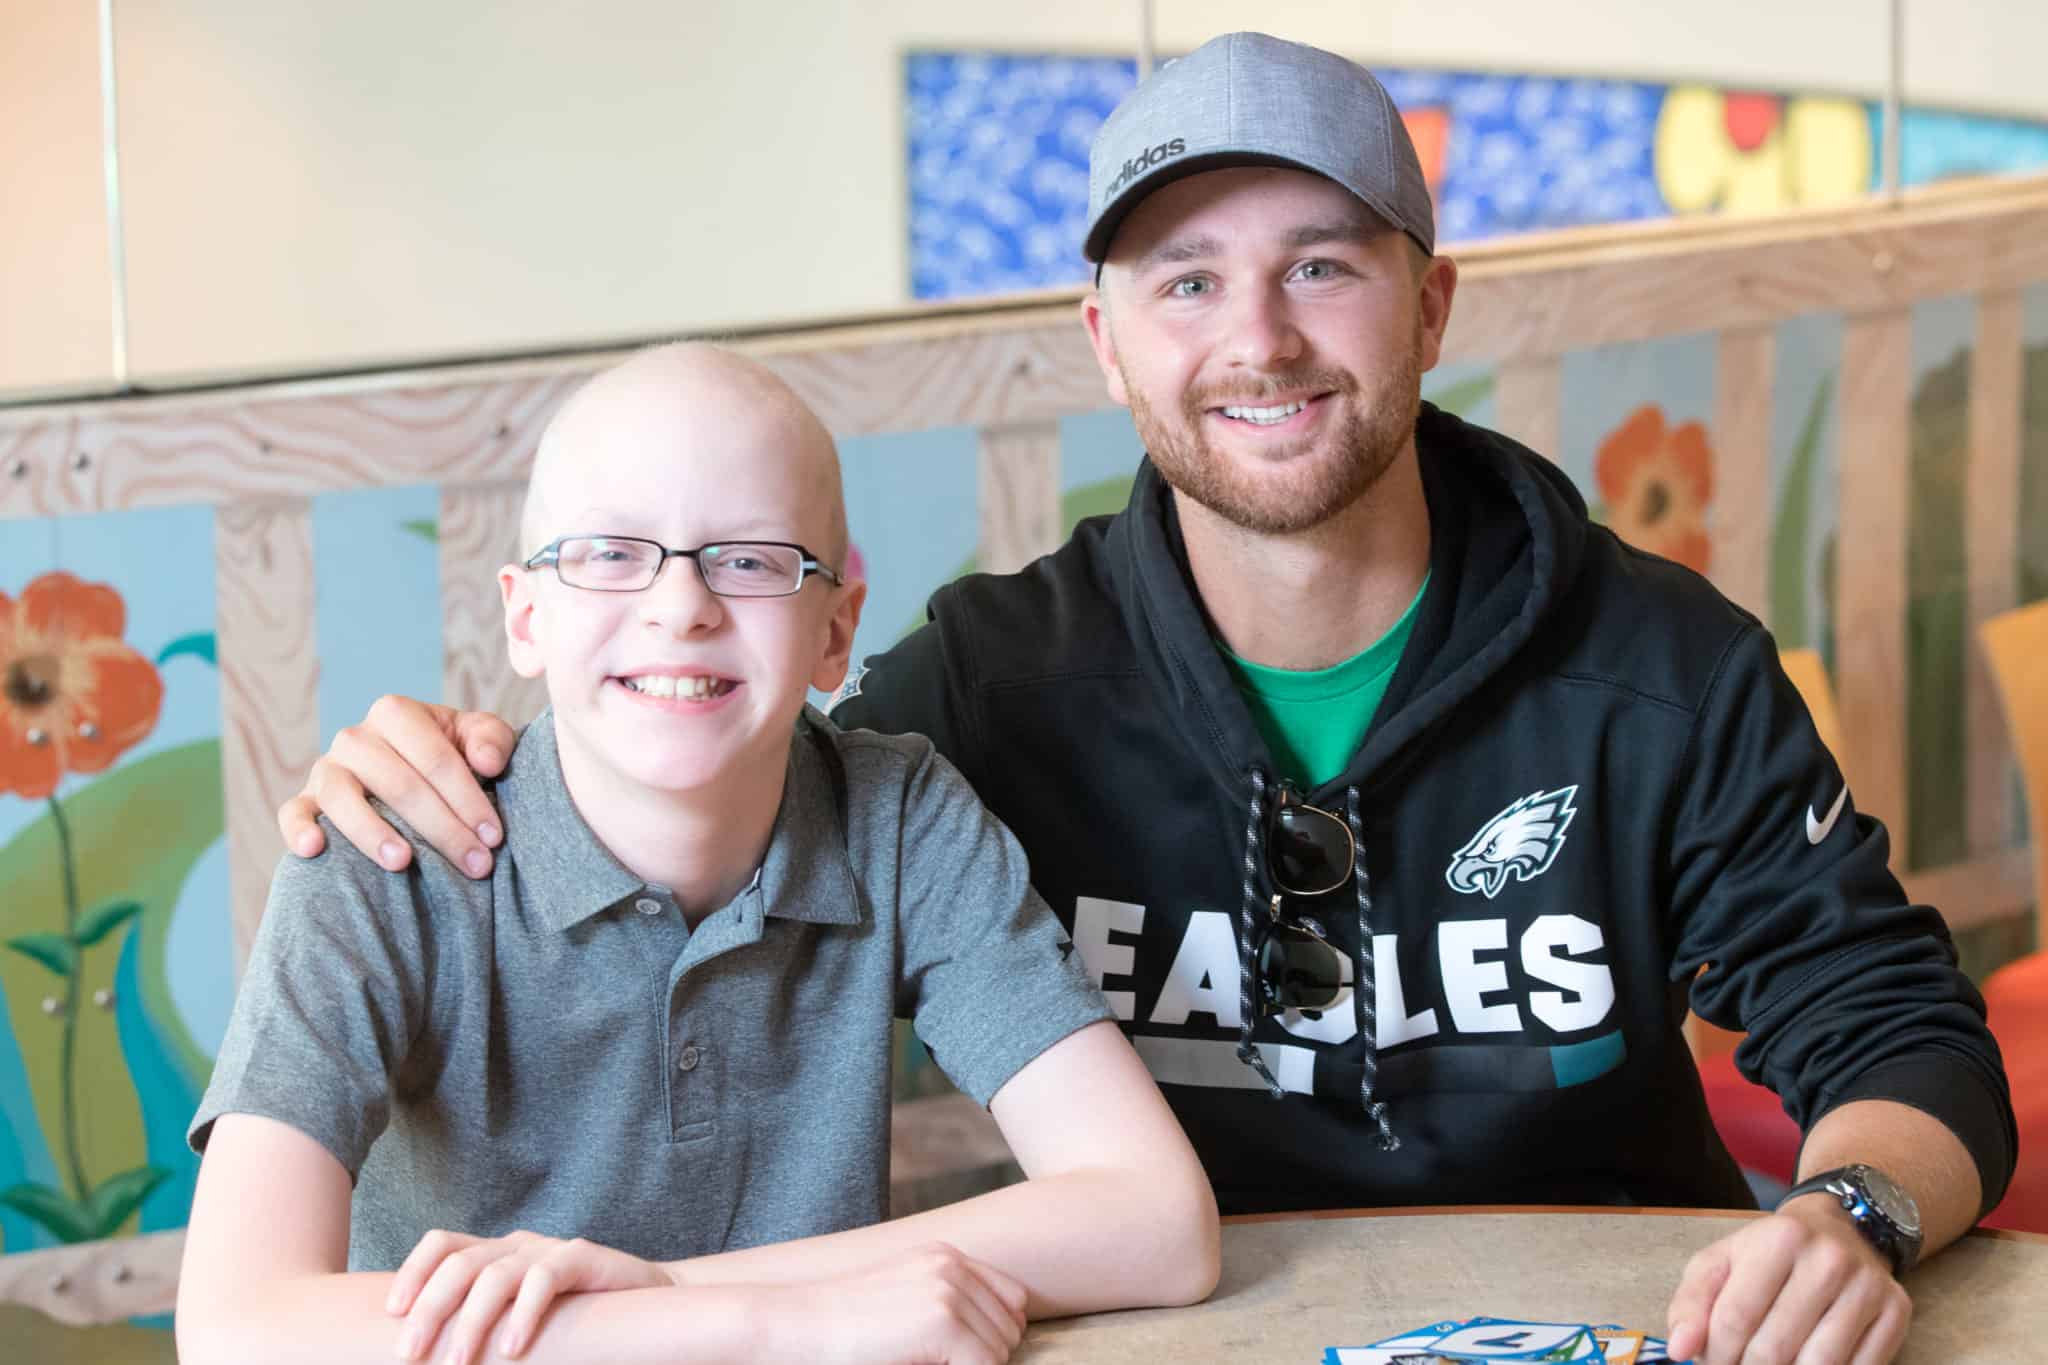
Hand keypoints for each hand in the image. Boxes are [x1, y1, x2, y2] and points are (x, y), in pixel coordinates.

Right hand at [277, 695, 515, 877]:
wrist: (417, 773)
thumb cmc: (454, 754)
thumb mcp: (478, 738)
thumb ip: (491, 739)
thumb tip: (487, 762)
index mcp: (397, 714)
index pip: (435, 757)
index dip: (468, 798)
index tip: (494, 837)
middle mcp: (356, 738)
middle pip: (398, 783)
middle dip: (442, 828)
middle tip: (476, 864)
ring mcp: (326, 769)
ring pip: (343, 797)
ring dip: (372, 832)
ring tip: (403, 862)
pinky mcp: (305, 799)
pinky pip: (292, 812)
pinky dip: (298, 828)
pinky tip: (314, 849)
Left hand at [385, 1228, 673, 1362]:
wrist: (646, 1297)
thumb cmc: (574, 1315)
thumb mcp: (517, 1315)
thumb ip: (484, 1321)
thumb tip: (431, 1354)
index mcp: (495, 1253)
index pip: (442, 1244)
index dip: (412, 1271)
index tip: (391, 1312)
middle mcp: (517, 1245)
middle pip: (460, 1263)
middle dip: (429, 1309)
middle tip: (409, 1354)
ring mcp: (549, 1249)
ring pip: (496, 1273)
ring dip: (471, 1321)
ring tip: (458, 1362)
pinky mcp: (583, 1257)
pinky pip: (544, 1279)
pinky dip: (523, 1314)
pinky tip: (512, 1348)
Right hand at [759, 1242, 1028, 1364]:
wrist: (795, 1326)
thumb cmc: (843, 1327)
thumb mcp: (904, 1299)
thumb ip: (949, 1303)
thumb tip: (1006, 1334)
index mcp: (945, 1257)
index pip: (1012, 1299)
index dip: (994, 1334)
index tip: (961, 1354)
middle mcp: (951, 1266)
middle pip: (1011, 1327)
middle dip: (985, 1354)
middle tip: (937, 1361)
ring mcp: (947, 1291)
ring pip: (1001, 1351)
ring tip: (925, 1362)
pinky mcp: (942, 1322)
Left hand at [1665, 1198, 1910, 1364]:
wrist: (1842, 1230)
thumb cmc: (1770, 1253)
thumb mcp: (1722, 1262)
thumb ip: (1692, 1304)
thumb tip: (1680, 1349)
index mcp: (1779, 1239)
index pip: (1735, 1318)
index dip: (1716, 1354)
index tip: (1712, 1362)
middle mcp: (1829, 1260)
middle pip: (1774, 1349)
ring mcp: (1868, 1287)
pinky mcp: (1897, 1312)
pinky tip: (1805, 1364)